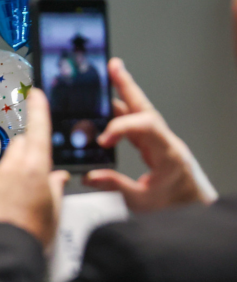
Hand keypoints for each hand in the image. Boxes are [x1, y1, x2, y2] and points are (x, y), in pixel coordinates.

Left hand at [0, 90, 69, 247]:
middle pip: (19, 147)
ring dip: (8, 178)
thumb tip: (56, 179)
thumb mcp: (53, 214)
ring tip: (13, 206)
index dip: (38, 111)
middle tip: (33, 173)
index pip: (38, 131)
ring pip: (1, 168)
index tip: (35, 95)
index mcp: (35, 171)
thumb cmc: (28, 237)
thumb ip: (54, 190)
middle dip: (27, 153)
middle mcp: (9, 169)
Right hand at [82, 58, 216, 211]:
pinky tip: (108, 110)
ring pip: (141, 114)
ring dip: (124, 96)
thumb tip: (90, 175)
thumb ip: (114, 186)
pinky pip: (137, 126)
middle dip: (127, 86)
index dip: (121, 127)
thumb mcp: (141, 203)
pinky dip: (122, 115)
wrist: (192, 214)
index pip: (145, 127)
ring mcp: (161, 144)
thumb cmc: (175, 210)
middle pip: (145, 108)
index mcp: (168, 154)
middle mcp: (166, 144)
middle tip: (114, 67)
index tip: (102, 139)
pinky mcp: (154, 149)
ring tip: (108, 78)